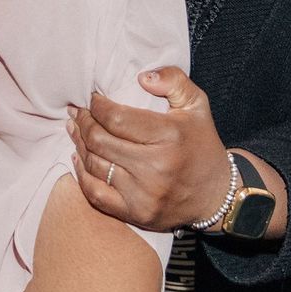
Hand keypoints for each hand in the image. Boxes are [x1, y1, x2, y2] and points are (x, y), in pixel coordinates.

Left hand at [70, 66, 233, 232]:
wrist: (216, 195)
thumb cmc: (201, 144)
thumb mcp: (196, 105)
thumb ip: (173, 81)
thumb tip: (142, 77)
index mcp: (169, 136)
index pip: (116, 119)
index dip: (97, 106)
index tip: (92, 99)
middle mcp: (156, 167)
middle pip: (100, 141)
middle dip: (83, 122)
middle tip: (77, 112)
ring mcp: (145, 194)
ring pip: (95, 165)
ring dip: (79, 144)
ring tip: (74, 129)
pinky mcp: (137, 214)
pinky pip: (96, 195)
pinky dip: (82, 175)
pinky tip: (78, 159)